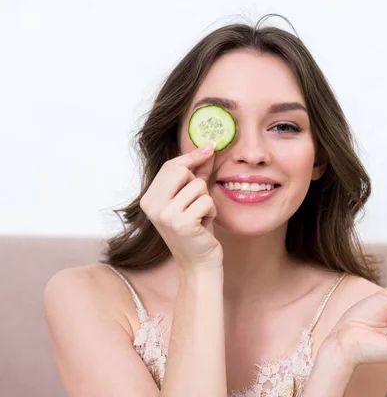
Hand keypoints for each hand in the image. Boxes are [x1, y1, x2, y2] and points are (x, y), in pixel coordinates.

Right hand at [140, 143, 221, 269]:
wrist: (198, 263)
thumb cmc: (197, 230)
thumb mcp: (192, 200)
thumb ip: (196, 175)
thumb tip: (207, 149)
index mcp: (149, 199)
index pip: (170, 166)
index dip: (192, 156)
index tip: (210, 147)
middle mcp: (152, 206)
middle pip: (182, 171)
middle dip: (197, 183)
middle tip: (197, 202)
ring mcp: (165, 215)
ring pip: (198, 186)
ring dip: (206, 202)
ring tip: (200, 218)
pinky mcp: (182, 223)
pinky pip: (207, 201)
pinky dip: (211, 213)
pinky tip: (204, 226)